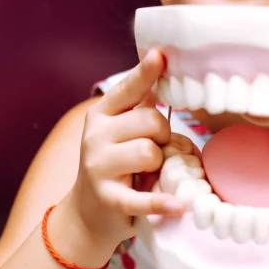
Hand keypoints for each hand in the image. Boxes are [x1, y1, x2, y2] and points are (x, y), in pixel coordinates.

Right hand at [65, 50, 187, 251]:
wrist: (89, 213)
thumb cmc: (118, 165)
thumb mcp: (123, 132)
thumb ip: (143, 109)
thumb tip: (170, 82)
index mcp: (102, 114)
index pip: (128, 89)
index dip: (145, 73)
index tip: (160, 55)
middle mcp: (95, 135)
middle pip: (150, 121)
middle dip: (163, 135)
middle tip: (156, 150)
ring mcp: (98, 167)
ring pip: (149, 151)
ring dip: (160, 163)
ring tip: (151, 172)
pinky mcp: (109, 199)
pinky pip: (142, 197)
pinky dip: (162, 203)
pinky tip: (180, 206)